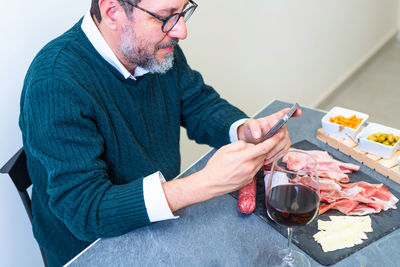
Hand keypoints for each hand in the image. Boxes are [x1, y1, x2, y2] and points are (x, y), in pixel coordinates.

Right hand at [161, 133, 284, 211]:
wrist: (211, 183)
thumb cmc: (215, 167)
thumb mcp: (225, 149)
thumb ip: (240, 144)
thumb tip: (249, 145)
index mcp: (245, 158)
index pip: (264, 147)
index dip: (274, 140)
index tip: (279, 134)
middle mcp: (250, 167)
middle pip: (264, 154)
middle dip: (266, 148)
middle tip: (262, 142)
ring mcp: (250, 175)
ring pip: (260, 162)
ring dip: (258, 156)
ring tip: (247, 155)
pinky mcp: (249, 181)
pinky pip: (256, 169)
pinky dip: (254, 164)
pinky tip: (244, 164)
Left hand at [237, 108, 301, 161]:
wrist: (250, 140)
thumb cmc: (251, 130)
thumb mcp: (249, 125)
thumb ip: (253, 126)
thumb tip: (257, 134)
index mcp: (274, 119)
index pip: (284, 113)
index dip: (292, 112)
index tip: (298, 111)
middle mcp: (281, 126)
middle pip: (283, 134)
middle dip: (274, 142)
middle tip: (265, 147)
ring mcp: (283, 136)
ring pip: (284, 144)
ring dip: (275, 151)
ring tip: (265, 155)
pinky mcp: (283, 145)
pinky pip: (283, 151)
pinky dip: (276, 156)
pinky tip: (268, 158)